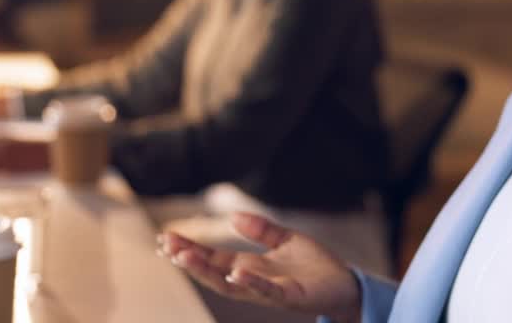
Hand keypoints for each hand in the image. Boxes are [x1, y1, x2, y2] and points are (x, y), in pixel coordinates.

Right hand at [157, 212, 361, 322]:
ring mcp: (268, 290)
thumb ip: (260, 229)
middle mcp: (253, 280)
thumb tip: (232, 216)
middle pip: (214, 271)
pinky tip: (235, 274)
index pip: (213, 257)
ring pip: (231, 285)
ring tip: (185, 259)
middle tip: (166, 247)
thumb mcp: (284, 239)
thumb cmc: (315, 266)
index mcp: (249, 265)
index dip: (190, 249)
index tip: (166, 238)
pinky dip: (249, 283)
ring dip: (208, 273)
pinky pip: (266, 291)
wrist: (345, 284)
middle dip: (189, 261)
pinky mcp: (289, 296)